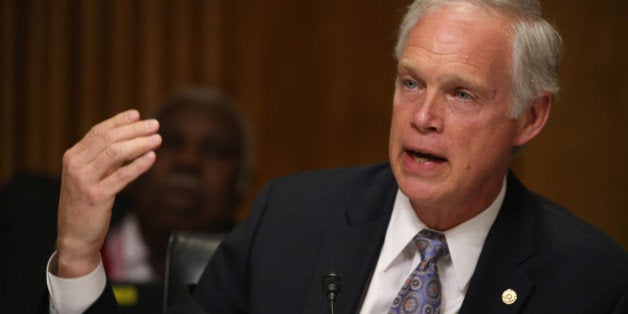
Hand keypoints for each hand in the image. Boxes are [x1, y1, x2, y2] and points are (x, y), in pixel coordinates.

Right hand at [54, 110, 161, 277]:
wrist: (74, 236)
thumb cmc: (85, 204)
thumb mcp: (89, 176)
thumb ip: (104, 158)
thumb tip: (130, 138)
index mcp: (73, 156)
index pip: (98, 131)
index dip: (119, 121)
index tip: (138, 114)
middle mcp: (75, 165)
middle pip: (108, 138)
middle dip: (134, 129)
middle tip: (155, 125)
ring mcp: (84, 181)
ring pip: (115, 153)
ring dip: (139, 143)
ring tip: (157, 139)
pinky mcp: (96, 197)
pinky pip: (121, 176)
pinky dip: (138, 165)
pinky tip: (152, 158)